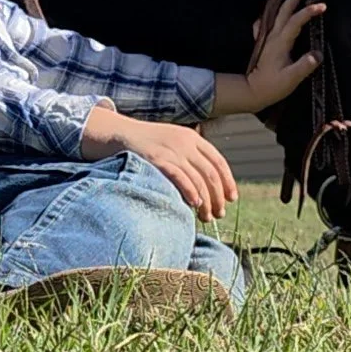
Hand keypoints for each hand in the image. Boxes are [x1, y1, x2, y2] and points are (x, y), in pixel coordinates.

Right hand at [81, 105, 236, 219]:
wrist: (118, 134)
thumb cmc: (146, 145)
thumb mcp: (171, 144)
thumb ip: (188, 158)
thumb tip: (205, 186)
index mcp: (192, 138)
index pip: (218, 161)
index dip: (228, 181)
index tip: (232, 199)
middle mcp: (185, 143)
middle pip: (211, 174)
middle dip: (218, 197)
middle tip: (219, 214)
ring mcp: (171, 150)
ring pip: (199, 179)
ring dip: (206, 201)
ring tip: (206, 217)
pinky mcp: (157, 159)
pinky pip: (180, 177)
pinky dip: (190, 192)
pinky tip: (194, 204)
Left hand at [214, 0, 323, 114]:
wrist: (253, 91)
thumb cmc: (273, 86)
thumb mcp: (291, 79)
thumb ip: (304, 66)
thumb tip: (318, 54)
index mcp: (280, 42)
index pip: (295, 22)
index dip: (308, 12)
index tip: (322, 5)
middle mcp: (273, 36)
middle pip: (283, 11)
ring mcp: (268, 37)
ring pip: (276, 12)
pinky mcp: (266, 42)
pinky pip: (268, 21)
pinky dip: (272, 11)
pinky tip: (272, 9)